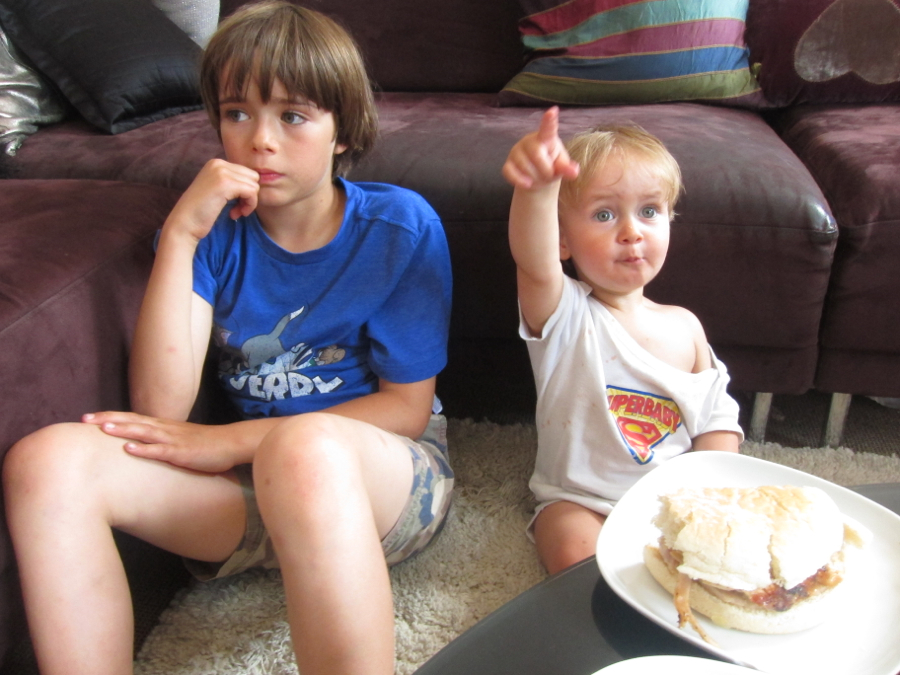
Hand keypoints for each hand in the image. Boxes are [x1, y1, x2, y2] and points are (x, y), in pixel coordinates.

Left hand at [83, 411, 238, 473]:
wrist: (230, 443)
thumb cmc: (205, 444)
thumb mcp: (178, 439)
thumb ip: (160, 439)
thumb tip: (142, 444)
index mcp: (163, 426)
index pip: (132, 418)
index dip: (110, 416)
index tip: (89, 418)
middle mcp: (164, 429)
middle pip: (132, 421)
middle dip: (108, 420)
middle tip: (84, 419)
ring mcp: (173, 440)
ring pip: (143, 432)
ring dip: (122, 429)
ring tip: (102, 428)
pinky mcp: (181, 453)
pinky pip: (159, 451)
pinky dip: (143, 449)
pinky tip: (129, 448)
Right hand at [163, 158, 260, 242]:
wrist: (184, 223)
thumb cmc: (201, 212)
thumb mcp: (217, 190)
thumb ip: (233, 182)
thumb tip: (257, 182)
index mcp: (216, 163)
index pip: (247, 173)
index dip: (245, 191)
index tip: (234, 204)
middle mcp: (218, 163)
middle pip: (253, 177)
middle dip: (249, 195)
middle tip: (236, 209)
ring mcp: (221, 172)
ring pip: (254, 185)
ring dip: (248, 202)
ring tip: (234, 212)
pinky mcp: (226, 183)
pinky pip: (252, 192)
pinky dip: (248, 206)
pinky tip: (234, 214)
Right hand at [502, 107, 578, 189]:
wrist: (537, 177)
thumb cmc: (552, 166)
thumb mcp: (561, 166)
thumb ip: (567, 168)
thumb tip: (574, 172)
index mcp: (546, 138)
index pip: (548, 128)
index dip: (550, 120)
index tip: (553, 110)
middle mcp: (529, 141)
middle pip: (536, 154)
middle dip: (545, 170)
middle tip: (549, 175)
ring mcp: (516, 152)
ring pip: (524, 167)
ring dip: (535, 178)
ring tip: (539, 178)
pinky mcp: (508, 164)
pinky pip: (510, 173)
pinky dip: (519, 181)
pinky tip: (527, 183)